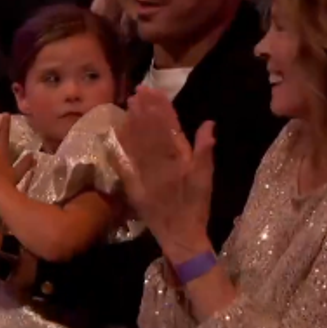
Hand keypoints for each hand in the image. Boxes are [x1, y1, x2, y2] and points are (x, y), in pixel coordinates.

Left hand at [112, 87, 215, 262]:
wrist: (181, 237)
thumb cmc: (196, 207)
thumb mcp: (206, 179)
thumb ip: (204, 150)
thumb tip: (208, 123)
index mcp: (178, 160)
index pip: (168, 129)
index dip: (161, 109)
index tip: (155, 92)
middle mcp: (159, 165)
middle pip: (150, 132)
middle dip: (144, 110)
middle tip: (139, 90)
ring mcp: (144, 175)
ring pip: (137, 143)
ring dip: (133, 122)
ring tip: (130, 102)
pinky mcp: (134, 186)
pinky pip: (125, 162)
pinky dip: (121, 146)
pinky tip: (118, 131)